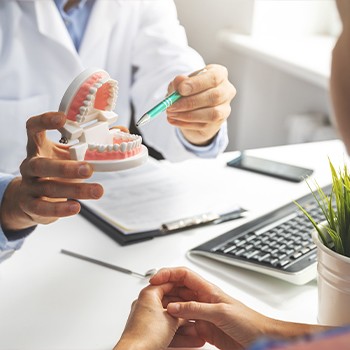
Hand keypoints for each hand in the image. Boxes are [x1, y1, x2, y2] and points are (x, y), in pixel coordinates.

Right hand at [0, 112, 103, 231]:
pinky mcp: (30, 204)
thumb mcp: (70, 155)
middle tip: (89, 169)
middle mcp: (30, 164)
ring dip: (75, 190)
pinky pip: (43, 207)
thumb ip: (92, 143)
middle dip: (66, 167)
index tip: (62, 118)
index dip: (45, 121)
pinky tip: (76, 207)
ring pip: (49, 187)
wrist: (31, 199)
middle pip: (42, 164)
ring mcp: (29, 185)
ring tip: (98, 191)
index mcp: (39, 147)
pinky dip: (60, 209)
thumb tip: (121, 130)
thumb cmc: (56, 171)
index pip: (33, 128)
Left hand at [114, 283, 204, 349]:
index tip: (192, 290)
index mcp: (149, 294)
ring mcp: (146, 319)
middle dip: (185, 309)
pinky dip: (178, 334)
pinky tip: (191, 339)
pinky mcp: (148, 333)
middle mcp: (145, 305)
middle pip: (170, 303)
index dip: (183, 287)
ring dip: (184, 325)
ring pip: (169, 319)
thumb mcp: (172, 319)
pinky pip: (166, 330)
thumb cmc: (146, 334)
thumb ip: (182, 311)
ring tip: (197, 329)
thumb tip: (188, 311)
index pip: (168, 284)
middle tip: (196, 310)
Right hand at [150, 267, 326, 349]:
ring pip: (180, 310)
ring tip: (159, 318)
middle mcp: (203, 300)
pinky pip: (186, 327)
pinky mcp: (204, 330)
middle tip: (152, 301)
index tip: (154, 280)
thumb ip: (196, 309)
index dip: (168, 274)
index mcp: (207, 290)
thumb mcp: (220, 312)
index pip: (183, 275)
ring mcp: (203, 315)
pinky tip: (172, 333)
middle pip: (178, 291)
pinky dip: (178, 329)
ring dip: (169, 313)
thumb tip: (174, 307)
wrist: (261, 340)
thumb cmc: (249, 321)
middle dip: (165, 294)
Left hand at [166, 64, 235, 145]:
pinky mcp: (218, 122)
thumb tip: (179, 81)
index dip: (197, 84)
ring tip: (171, 114)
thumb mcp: (181, 84)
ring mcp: (225, 108)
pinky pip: (204, 124)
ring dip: (188, 115)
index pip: (213, 77)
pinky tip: (173, 120)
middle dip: (190, 102)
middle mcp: (226, 90)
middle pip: (214, 96)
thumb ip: (179, 82)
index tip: (181, 89)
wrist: (194, 109)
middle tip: (171, 106)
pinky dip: (185, 123)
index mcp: (219, 74)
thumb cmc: (189, 91)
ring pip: (211, 113)